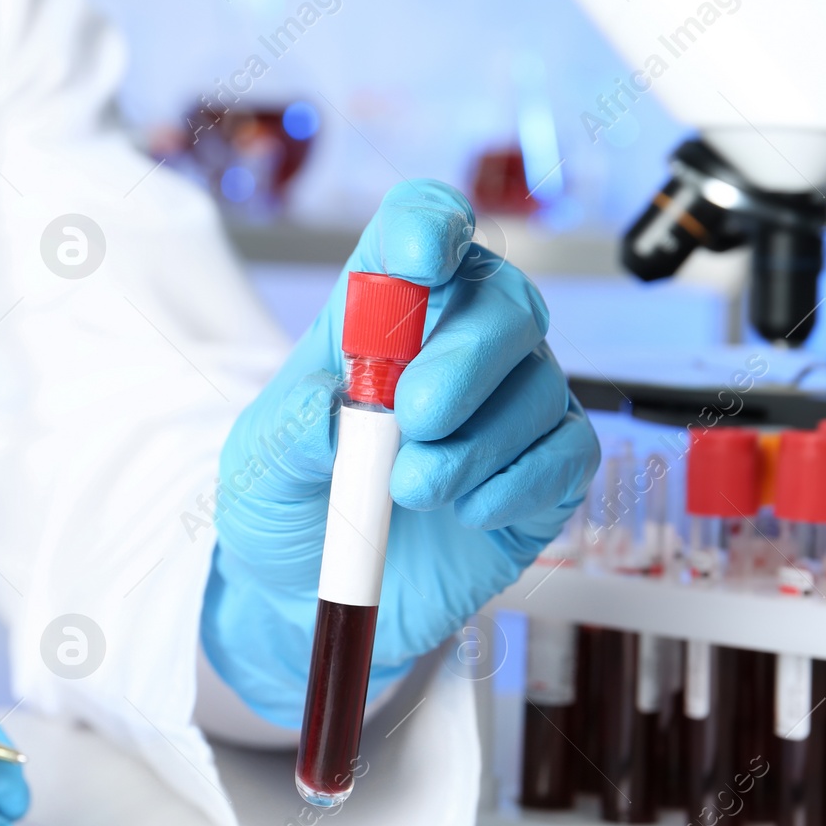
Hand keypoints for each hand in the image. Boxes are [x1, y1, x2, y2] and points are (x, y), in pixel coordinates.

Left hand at [202, 180, 599, 724]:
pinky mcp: (542, 475)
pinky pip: (568, 452)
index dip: (431, 226)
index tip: (420, 264)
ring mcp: (507, 409)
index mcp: (377, 314)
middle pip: (504, 301)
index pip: (421, 228)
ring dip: (475, 442)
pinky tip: (465, 512)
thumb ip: (294, 427)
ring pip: (539, 384)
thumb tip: (344, 408)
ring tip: (409, 491)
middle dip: (464, 359)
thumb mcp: (258, 466)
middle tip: (411, 420)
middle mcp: (457, 346)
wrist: (304, 599)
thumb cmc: (285, 506)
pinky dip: (518, 482)